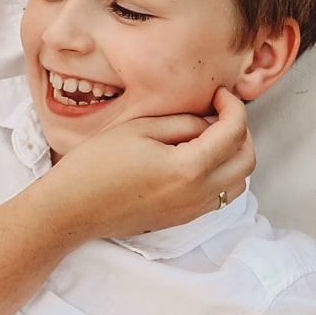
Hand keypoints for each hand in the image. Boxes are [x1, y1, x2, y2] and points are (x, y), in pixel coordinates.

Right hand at [44, 88, 254, 239]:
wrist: (70, 209)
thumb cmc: (96, 165)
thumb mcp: (140, 129)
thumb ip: (183, 122)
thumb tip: (210, 121)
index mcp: (188, 168)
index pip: (233, 133)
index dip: (233, 107)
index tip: (219, 94)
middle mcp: (197, 195)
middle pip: (246, 161)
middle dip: (240, 131)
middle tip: (219, 113)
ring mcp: (191, 211)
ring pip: (238, 183)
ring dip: (233, 157)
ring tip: (209, 138)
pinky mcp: (181, 220)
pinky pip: (218, 197)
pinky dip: (219, 175)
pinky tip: (194, 160)